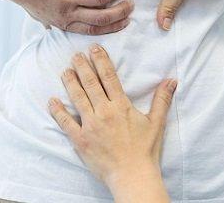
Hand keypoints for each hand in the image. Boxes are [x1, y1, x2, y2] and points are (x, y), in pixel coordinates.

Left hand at [9, 0, 134, 34]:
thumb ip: (52, 23)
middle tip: (131, 6)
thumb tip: (53, 28)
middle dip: (120, 13)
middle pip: (102, 17)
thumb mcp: (42, 17)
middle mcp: (69, 12)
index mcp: (65, 23)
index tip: (125, 22)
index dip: (113, 27)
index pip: (94, 29)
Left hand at [50, 45, 175, 199]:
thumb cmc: (145, 150)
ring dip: (70, 82)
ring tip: (65, 71)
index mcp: (121, 106)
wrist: (132, 175)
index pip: (109, 77)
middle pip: (90, 83)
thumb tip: (172, 80)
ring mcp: (90, 125)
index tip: (94, 48)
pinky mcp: (80, 139)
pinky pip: (66, 122)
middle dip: (82, 66)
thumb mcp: (156, 122)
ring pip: (77, 98)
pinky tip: (52, 101)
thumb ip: (162, 99)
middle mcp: (104, 112)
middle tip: (75, 55)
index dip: (101, 60)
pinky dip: (58, 111)